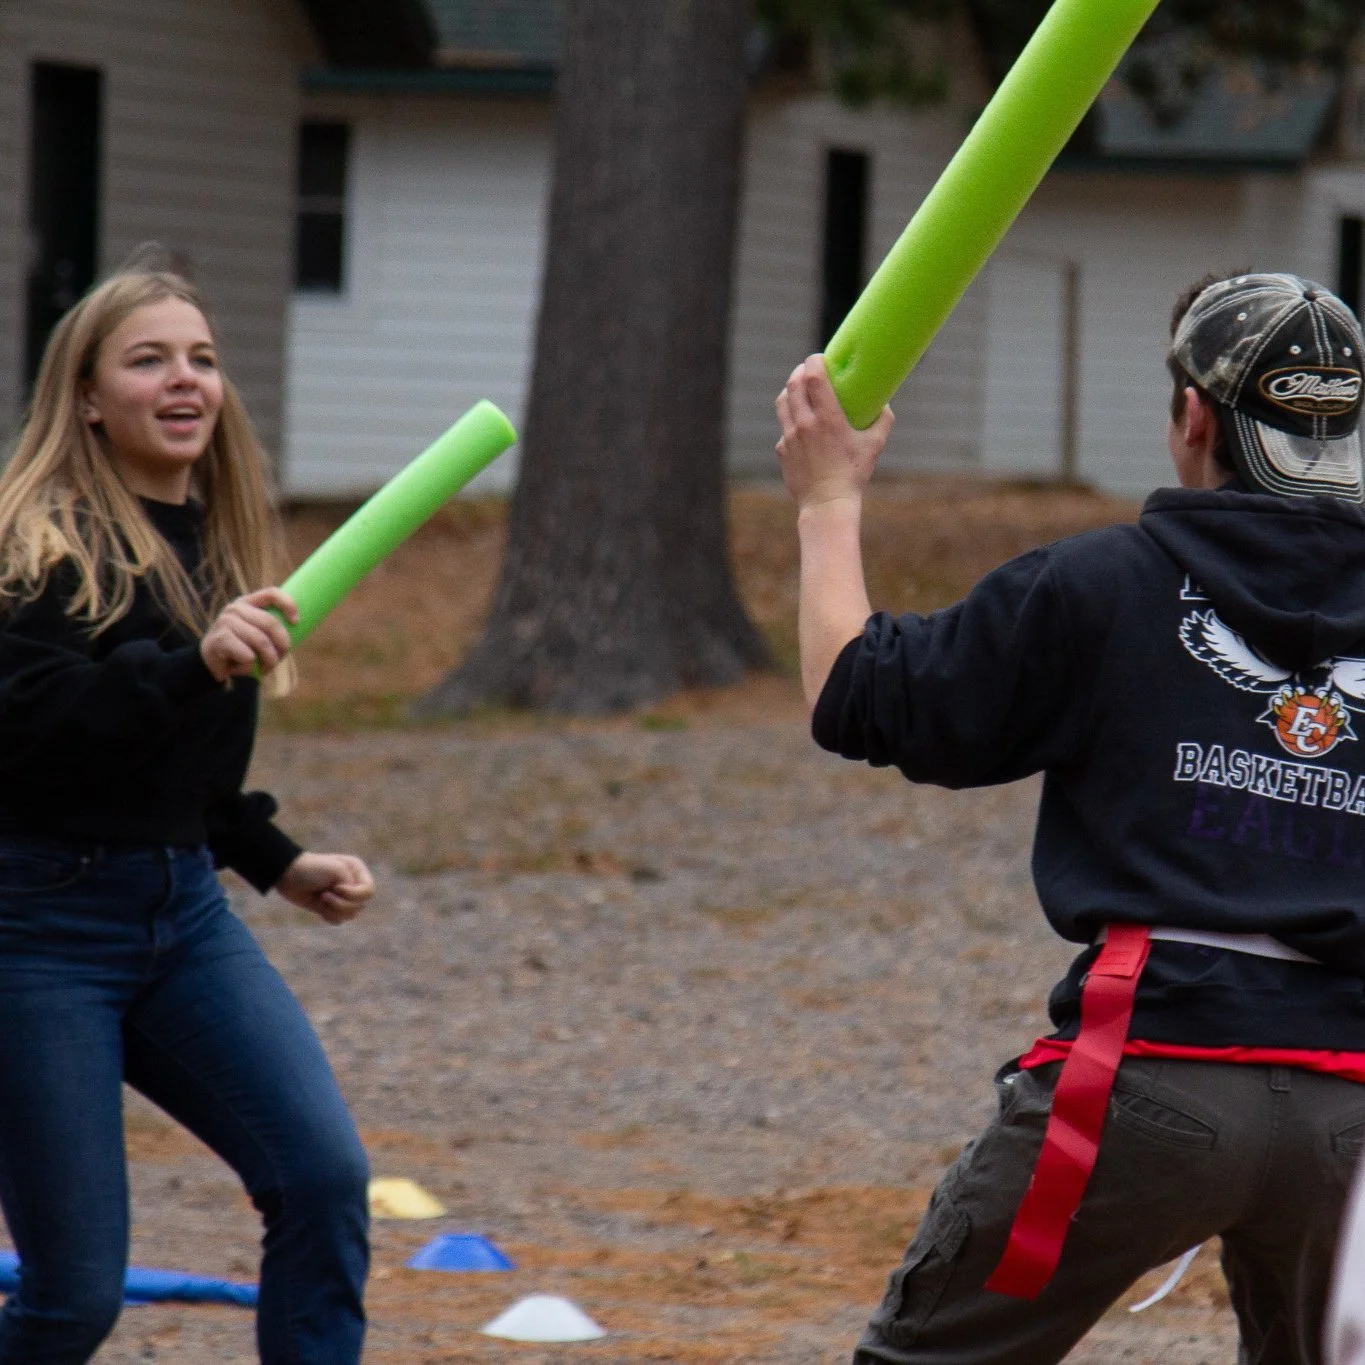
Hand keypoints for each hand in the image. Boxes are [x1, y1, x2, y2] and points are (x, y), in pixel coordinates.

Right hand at [200, 588, 297, 681]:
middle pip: (271, 623)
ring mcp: (225, 621)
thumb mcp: (256, 631)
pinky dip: (251, 666)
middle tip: (281, 658)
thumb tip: (299, 626)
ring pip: (261, 641)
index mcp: (247, 602)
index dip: (288, 605)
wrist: (210, 662)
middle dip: (282, 645)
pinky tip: (242, 667)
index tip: (296, 622)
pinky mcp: (220, 639)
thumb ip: (270, 626)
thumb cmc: (240, 647)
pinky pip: (248, 655)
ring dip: (269, 660)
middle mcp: (235, 608)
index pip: (272, 593)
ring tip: (266, 668)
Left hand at [276, 852, 374, 924]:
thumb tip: (356, 908)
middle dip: (341, 904)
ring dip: (334, 910)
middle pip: (360, 906)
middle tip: (325, 895)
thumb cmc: (312, 869)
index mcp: (357, 871)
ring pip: (351, 915)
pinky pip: (339, 920)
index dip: (354, 894)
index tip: (335, 887)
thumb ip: (353, 888)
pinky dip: (329, 916)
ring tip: (321, 899)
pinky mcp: (330, 907)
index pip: (368, 891)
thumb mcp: (336, 871)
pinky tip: (318, 906)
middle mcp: (352, 884)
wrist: (287, 875)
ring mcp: (342, 897)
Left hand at [775, 355, 894, 510]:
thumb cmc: (853, 474)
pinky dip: (790, 418)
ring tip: (798, 387)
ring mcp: (789, 437)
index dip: (813, 362)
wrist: (827, 503)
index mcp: (827, 418)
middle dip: (800, 371)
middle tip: (808, 368)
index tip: (819, 357)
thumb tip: (885, 405)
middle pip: (794, 384)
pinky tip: (799, 421)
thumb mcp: (874, 446)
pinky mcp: (782, 450)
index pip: (813, 377)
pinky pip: (783, 427)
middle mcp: (804, 424)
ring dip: (790, 390)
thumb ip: (883, 421)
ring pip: (783, 402)